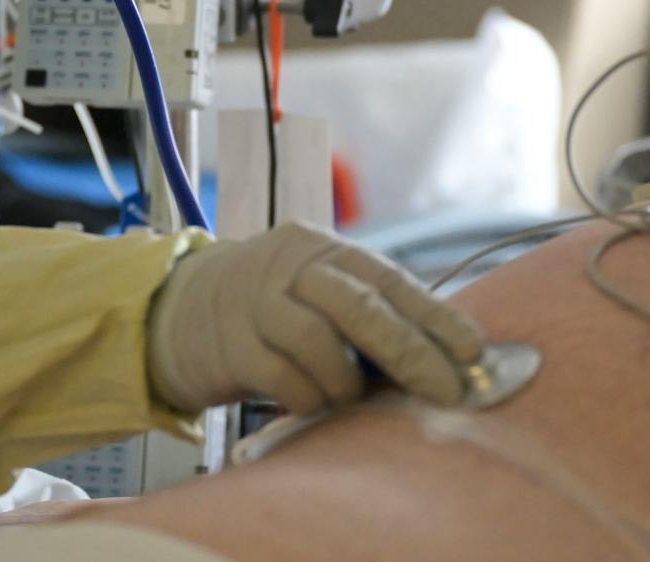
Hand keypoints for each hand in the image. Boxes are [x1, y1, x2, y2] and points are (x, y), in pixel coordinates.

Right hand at [146, 222, 485, 414]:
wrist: (176, 311)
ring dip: (346, 382)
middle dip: (412, 353)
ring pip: (322, 343)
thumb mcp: (315, 294)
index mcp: (324, 249)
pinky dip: (307, 397)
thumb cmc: (266, 309)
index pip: (391, 280)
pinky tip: (309, 400)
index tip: (473, 351)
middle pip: (362, 306)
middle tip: (446, 391)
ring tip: (346, 395)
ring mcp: (256, 301)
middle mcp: (292, 266)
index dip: (436, 316)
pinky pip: (284, 378)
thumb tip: (441, 359)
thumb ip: (365, 315)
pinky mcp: (229, 343)